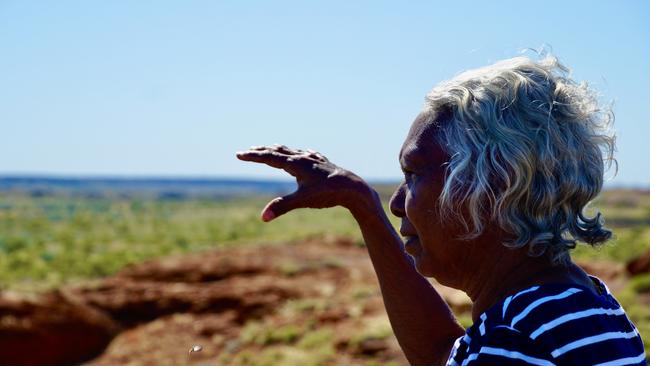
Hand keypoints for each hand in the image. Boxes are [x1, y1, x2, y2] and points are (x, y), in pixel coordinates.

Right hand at [236, 145, 372, 220]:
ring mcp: (314, 159)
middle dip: (261, 151)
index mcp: (296, 164)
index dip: (253, 156)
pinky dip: (298, 153)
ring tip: (269, 150)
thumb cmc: (328, 193)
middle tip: (247, 151)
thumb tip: (263, 217)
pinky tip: (303, 153)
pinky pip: (307, 154)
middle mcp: (303, 158)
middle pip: (278, 151)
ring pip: (292, 151)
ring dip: (278, 150)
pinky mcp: (323, 163)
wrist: (353, 188)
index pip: (269, 157)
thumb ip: (282, 207)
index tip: (239, 154)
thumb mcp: (303, 201)